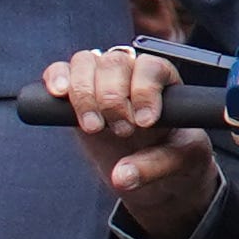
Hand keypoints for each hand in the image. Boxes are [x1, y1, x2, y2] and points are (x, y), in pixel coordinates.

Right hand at [40, 45, 217, 238]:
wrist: (155, 173)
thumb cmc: (175, 156)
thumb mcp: (182, 161)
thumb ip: (156, 166)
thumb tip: (121, 176)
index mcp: (164, 80)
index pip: (151, 67)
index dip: (144, 91)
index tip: (145, 122)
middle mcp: (131, 74)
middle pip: (115, 62)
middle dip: (113, 98)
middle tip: (122, 131)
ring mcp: (101, 82)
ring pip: (85, 62)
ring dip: (84, 93)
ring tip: (93, 126)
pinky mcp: (76, 96)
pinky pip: (60, 72)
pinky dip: (56, 77)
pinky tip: (59, 94)